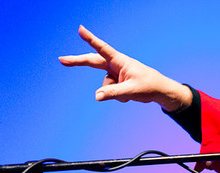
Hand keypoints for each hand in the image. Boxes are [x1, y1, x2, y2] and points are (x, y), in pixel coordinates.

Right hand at [59, 25, 191, 111]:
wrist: (159, 91)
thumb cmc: (149, 86)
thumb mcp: (131, 91)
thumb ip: (113, 93)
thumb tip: (97, 97)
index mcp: (119, 61)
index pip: (102, 48)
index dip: (90, 39)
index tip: (80, 29)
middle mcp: (115, 65)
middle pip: (92, 62)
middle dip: (77, 61)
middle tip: (61, 60)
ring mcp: (115, 74)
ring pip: (105, 87)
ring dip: (116, 93)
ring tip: (131, 92)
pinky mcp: (117, 82)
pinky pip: (111, 92)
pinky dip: (119, 96)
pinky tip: (130, 94)